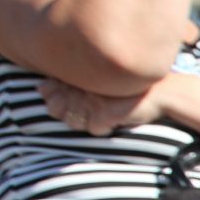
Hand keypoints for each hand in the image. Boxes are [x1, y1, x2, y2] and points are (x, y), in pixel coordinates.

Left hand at [39, 77, 164, 135]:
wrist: (160, 92)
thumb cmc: (124, 88)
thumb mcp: (94, 84)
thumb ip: (65, 84)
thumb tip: (40, 89)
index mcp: (76, 71)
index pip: (46, 92)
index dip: (57, 100)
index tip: (79, 97)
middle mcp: (81, 82)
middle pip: (57, 110)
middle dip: (72, 114)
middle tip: (94, 106)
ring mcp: (92, 97)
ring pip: (73, 122)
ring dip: (88, 121)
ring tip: (105, 110)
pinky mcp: (104, 112)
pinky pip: (94, 129)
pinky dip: (105, 127)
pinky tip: (117, 116)